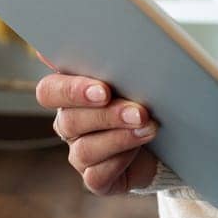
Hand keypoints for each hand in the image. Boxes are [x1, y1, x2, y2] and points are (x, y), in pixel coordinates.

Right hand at [36, 70, 160, 195]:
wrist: (168, 137)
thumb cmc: (145, 97)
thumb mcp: (132, 76)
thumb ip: (113, 61)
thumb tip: (102, 38)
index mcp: (69, 94)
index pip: (49, 91)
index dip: (72, 91)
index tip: (103, 90)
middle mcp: (69, 124)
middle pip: (69, 120)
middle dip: (106, 115)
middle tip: (138, 111)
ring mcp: (80, 153)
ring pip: (84, 149)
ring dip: (120, 137)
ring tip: (149, 127)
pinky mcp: (96, 179)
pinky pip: (97, 175)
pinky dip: (120, 161)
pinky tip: (139, 150)